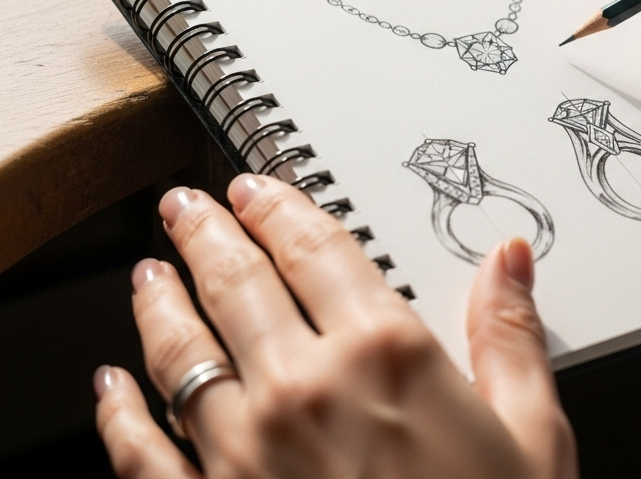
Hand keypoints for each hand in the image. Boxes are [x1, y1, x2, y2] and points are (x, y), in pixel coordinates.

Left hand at [93, 176, 577, 478]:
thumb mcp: (531, 436)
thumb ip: (511, 337)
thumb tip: (508, 262)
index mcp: (387, 354)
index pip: (318, 249)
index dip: (281, 208)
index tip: (257, 188)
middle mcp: (306, 388)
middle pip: (238, 282)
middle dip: (206, 234)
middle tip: (187, 208)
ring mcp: (245, 450)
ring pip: (181, 350)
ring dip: (158, 302)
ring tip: (148, 273)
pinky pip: (139, 453)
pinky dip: (117, 414)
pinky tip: (109, 386)